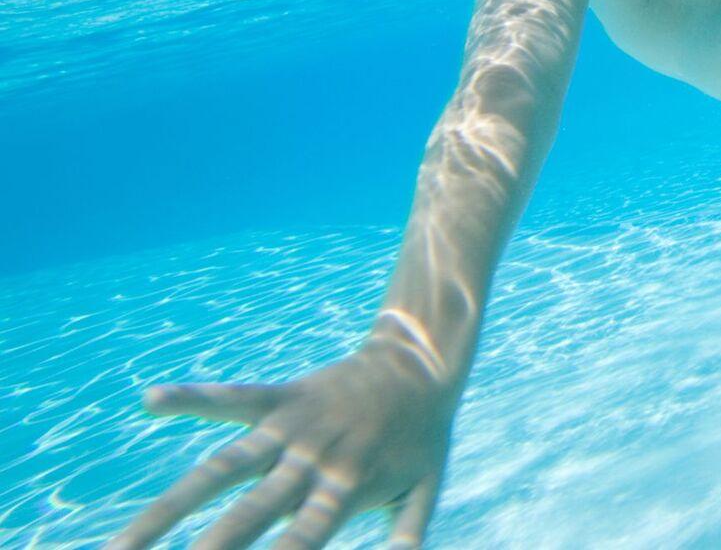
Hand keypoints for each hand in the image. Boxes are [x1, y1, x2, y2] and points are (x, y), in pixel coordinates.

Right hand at [108, 343, 454, 548]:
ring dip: (167, 508)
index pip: (299, 542)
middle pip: (246, 514)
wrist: (423, 362)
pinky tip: (150, 400)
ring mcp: (291, 426)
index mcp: (346, 489)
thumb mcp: (426, 492)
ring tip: (120, 544)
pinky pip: (232, 397)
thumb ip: (407, 538)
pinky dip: (193, 397)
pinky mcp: (281, 396)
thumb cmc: (422, 438)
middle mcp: (311, 459)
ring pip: (220, 469)